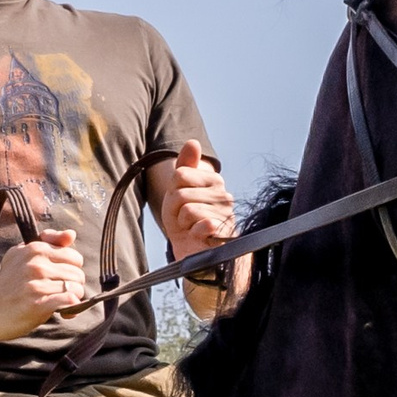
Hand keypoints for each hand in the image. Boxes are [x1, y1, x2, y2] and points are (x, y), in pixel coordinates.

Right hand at [0, 228, 86, 338]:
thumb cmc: (5, 283)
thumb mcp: (22, 255)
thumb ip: (49, 242)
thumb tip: (72, 234)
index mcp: (35, 249)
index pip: (74, 257)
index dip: (71, 270)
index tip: (59, 280)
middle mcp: (37, 264)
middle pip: (78, 274)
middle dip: (73, 286)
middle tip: (58, 294)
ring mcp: (36, 284)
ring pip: (76, 288)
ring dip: (72, 299)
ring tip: (58, 303)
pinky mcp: (37, 304)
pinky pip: (68, 301)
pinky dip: (70, 308)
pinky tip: (62, 313)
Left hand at [159, 141, 235, 259]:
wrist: (199, 253)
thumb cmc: (188, 222)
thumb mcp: (179, 191)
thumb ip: (186, 167)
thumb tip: (193, 142)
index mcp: (213, 180)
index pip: (180, 174)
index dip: (172, 193)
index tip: (179, 206)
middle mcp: (223, 194)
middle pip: (180, 192)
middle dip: (174, 211)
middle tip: (184, 222)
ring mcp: (225, 212)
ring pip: (186, 209)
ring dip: (182, 224)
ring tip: (191, 229)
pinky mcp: (224, 230)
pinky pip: (200, 223)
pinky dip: (193, 233)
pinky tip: (199, 237)